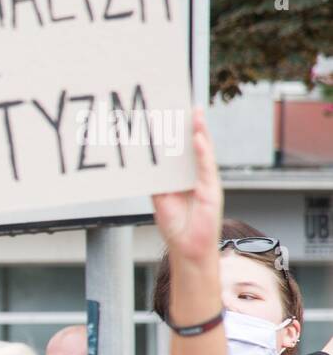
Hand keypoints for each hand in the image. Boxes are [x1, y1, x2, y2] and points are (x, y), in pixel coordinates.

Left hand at [152, 108, 221, 266]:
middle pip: (195, 147)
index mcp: (185, 176)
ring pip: (204, 152)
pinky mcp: (212, 190)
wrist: (186, 248)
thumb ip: (155, 181)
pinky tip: (198, 139)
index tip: (173, 114)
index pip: (183, 150)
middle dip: (193, 126)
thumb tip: (142, 164)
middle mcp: (197, 176)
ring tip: (195, 115)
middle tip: (187, 106)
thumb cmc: (175, 225)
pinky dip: (203, 153)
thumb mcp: (159, 198)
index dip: (180, 134)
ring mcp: (206, 182)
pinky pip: (206, 168)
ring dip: (200, 133)